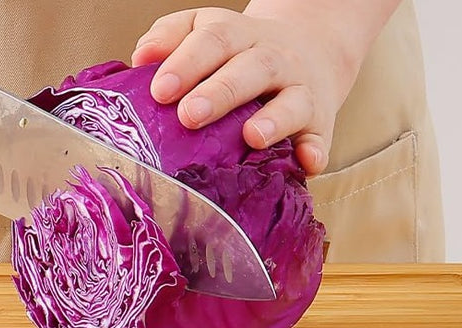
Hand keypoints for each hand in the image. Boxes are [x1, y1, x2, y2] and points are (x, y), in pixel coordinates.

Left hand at [133, 2, 397, 175]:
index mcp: (238, 36)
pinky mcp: (320, 121)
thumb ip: (172, 37)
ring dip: (273, 120)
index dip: (187, 63)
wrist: (311, 48)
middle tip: (190, 116)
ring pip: (291, 100)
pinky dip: (316, 150)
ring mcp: (300, 89)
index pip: (213, 40)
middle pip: (251, 68)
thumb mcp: (206, 31)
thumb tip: (140, 56)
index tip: (161, 90)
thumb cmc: (239, 53)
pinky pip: (320, 136)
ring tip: (251, 137)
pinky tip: (307, 163)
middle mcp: (272, 58)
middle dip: (221, 92)